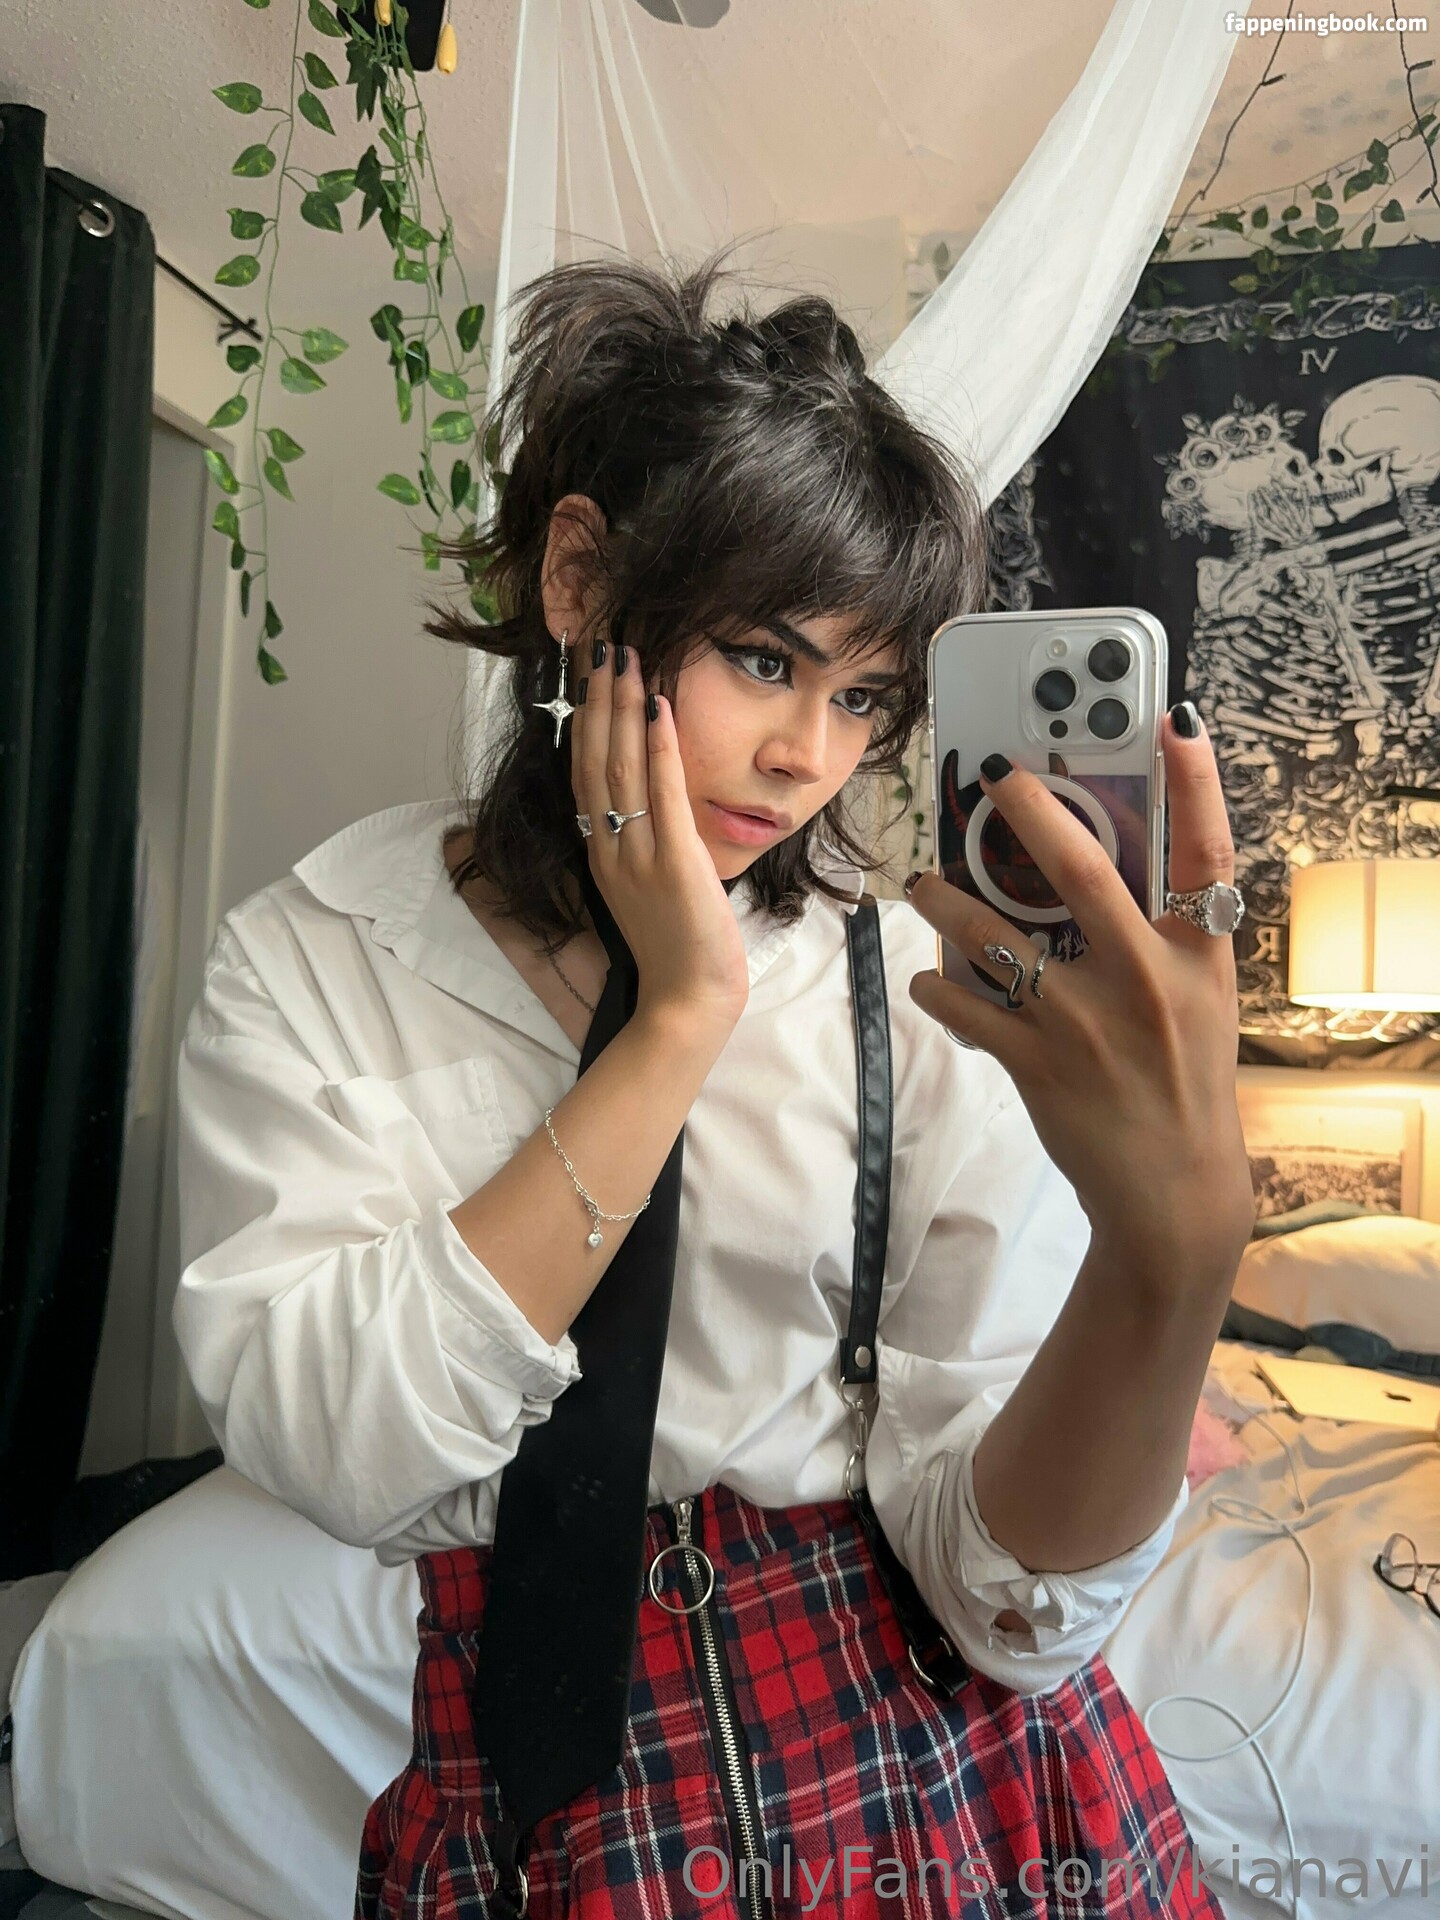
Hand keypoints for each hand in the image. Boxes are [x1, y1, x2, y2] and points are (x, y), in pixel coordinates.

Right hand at [569, 634, 749, 1035]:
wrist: (688, 1002)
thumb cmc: (677, 949)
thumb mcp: (649, 886)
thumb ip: (643, 842)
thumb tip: (647, 800)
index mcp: (602, 852)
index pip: (584, 772)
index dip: (583, 719)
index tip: (588, 673)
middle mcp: (610, 848)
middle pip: (594, 759)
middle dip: (597, 698)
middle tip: (600, 644)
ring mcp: (637, 855)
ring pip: (621, 768)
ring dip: (622, 708)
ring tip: (625, 659)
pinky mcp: (674, 864)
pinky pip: (662, 796)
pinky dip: (658, 749)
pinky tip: (658, 708)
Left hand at [904, 711, 1255, 1285]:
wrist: (1172, 1189)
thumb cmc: (1184, 1080)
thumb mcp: (1199, 1000)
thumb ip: (1162, 934)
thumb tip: (1095, 862)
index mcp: (1198, 957)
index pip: (1207, 853)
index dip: (1196, 783)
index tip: (1175, 720)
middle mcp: (1146, 981)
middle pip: (1083, 874)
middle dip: (1032, 812)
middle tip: (993, 773)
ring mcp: (1087, 1025)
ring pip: (996, 938)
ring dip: (948, 901)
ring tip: (925, 883)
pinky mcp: (1038, 1065)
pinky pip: (965, 1008)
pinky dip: (936, 988)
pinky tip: (927, 979)